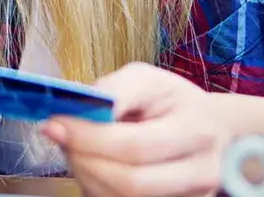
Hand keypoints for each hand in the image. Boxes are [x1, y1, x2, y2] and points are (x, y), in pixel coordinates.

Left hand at [42, 63, 263, 196]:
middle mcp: (202, 171)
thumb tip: (74, 110)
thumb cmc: (172, 101)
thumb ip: (113, 89)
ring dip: (87, 177)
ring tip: (80, 151)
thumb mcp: (147, 79)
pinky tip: (97, 168)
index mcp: (196, 128)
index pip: (135, 145)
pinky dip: (100, 189)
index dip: (88, 138)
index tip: (55, 124)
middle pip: (130, 181)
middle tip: (62, 140)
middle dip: (83, 161)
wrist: (209, 128)